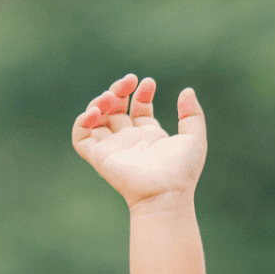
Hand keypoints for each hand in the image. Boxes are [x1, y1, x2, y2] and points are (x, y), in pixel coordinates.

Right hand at [72, 74, 207, 207]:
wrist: (166, 193)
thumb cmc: (182, 171)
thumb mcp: (194, 138)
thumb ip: (192, 114)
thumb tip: (187, 91)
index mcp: (150, 136)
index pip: (139, 108)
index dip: (141, 93)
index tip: (148, 82)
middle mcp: (130, 140)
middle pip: (117, 109)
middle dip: (119, 91)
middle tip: (128, 80)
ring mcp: (113, 148)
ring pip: (97, 119)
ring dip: (100, 102)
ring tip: (111, 95)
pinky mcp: (98, 156)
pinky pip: (80, 137)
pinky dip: (81, 121)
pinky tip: (96, 111)